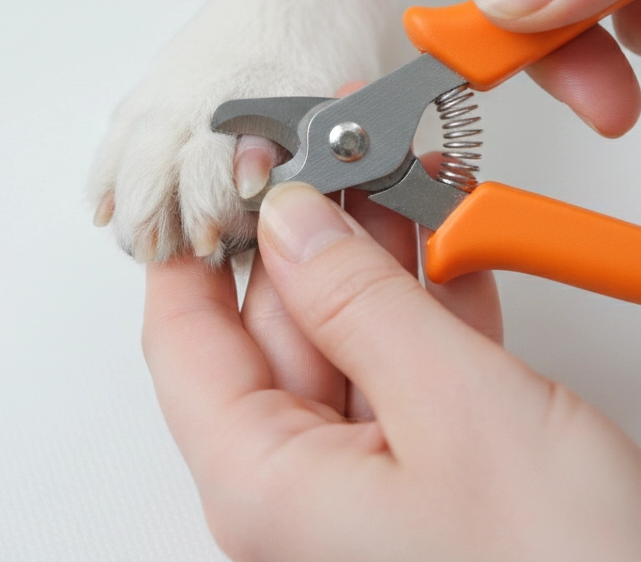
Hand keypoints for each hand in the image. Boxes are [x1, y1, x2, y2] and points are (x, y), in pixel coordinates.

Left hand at [144, 182, 640, 560]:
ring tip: (408, 174)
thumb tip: (294, 223)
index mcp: (266, 487)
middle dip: (311, 233)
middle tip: (347, 147)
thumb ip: (363, 304)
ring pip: (349, 344)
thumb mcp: (454, 408)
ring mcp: (370, 487)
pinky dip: (432, 309)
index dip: (199, 241)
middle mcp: (302, 493)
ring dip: (380, 261)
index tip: (225, 160)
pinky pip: (408, 376)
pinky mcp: (435, 481)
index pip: (185, 341)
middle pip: (274, 332)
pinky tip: (455, 247)